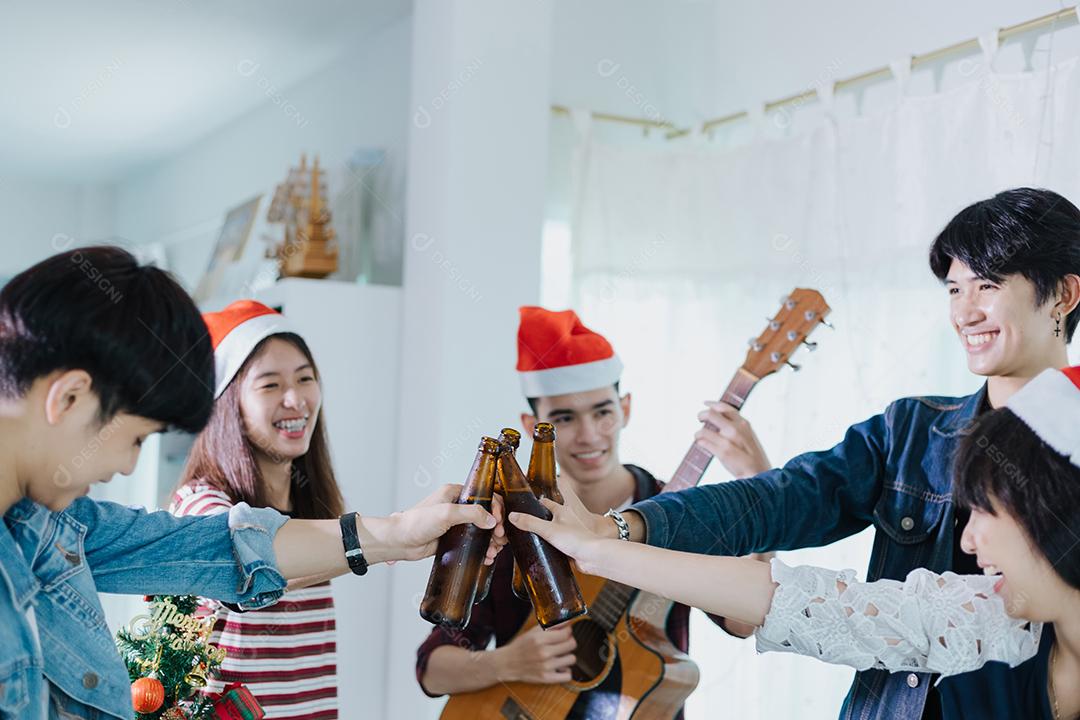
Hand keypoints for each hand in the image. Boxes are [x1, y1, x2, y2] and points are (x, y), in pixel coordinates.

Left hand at [379, 484, 506, 562]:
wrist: (400, 541)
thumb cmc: (416, 522)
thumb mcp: (446, 513)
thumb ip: (471, 513)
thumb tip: (492, 520)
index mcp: (456, 493)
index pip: (486, 495)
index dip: (497, 508)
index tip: (499, 522)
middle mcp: (458, 505)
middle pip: (487, 513)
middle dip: (497, 527)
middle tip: (499, 539)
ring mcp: (457, 522)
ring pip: (483, 529)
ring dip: (492, 540)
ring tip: (493, 551)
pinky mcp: (455, 537)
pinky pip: (475, 541)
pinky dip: (483, 548)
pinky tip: (486, 556)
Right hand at [495, 624, 576, 683]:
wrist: (508, 663)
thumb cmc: (521, 646)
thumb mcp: (533, 632)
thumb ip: (551, 626)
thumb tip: (567, 621)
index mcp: (540, 639)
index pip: (567, 633)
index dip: (568, 631)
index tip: (566, 632)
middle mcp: (544, 652)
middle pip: (572, 644)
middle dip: (569, 642)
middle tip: (562, 643)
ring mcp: (546, 667)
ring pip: (572, 659)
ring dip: (567, 656)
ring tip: (559, 656)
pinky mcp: (546, 678)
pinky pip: (568, 675)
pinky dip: (565, 671)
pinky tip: (559, 667)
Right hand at [507, 481, 605, 574]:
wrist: (593, 556)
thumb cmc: (577, 539)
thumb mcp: (548, 529)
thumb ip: (529, 522)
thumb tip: (512, 516)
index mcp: (561, 511)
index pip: (545, 502)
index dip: (534, 503)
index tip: (524, 504)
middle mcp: (566, 520)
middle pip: (548, 517)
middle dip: (538, 519)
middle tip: (524, 522)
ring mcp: (568, 533)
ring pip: (553, 531)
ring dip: (544, 534)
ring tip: (530, 537)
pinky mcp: (569, 546)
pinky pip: (556, 544)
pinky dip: (549, 546)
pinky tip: (541, 551)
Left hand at [695, 401, 770, 477]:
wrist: (758, 475)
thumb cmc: (752, 458)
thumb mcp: (748, 436)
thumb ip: (736, 427)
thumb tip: (721, 420)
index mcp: (743, 424)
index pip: (725, 407)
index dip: (712, 404)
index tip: (705, 404)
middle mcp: (735, 430)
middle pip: (711, 414)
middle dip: (702, 415)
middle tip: (699, 418)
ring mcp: (728, 441)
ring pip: (704, 430)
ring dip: (698, 433)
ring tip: (698, 436)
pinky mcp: (722, 452)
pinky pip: (703, 442)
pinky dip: (699, 442)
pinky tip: (700, 443)